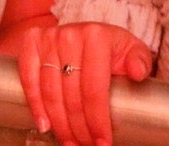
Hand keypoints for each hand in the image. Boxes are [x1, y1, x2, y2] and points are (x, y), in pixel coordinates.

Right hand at [17, 22, 152, 145]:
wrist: (87, 33)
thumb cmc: (111, 47)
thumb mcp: (132, 50)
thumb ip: (140, 61)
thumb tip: (137, 72)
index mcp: (96, 37)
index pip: (94, 89)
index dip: (97, 120)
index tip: (103, 142)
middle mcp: (69, 35)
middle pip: (71, 95)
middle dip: (79, 128)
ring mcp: (48, 38)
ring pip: (50, 92)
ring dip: (60, 124)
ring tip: (70, 142)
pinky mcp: (31, 42)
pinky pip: (29, 79)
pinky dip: (35, 104)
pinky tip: (44, 124)